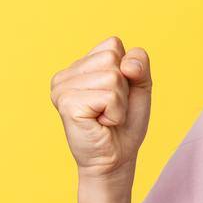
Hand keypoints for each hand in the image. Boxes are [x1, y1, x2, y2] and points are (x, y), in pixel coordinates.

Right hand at [50, 36, 152, 182]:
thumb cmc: (125, 124)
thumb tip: (126, 65)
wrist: (116, 158)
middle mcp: (66, 73)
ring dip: (119, 103)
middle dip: (123, 87)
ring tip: (106, 117)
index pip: (113, 45)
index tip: (117, 94)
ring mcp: (62, 87)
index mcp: (79, 65)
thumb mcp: (139, 87)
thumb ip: (139, 64)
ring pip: (112, 77)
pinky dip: (115, 114)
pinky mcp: (67, 103)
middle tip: (111, 109)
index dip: (127, 70)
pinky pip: (109, 96)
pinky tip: (100, 124)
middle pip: (112, 58)